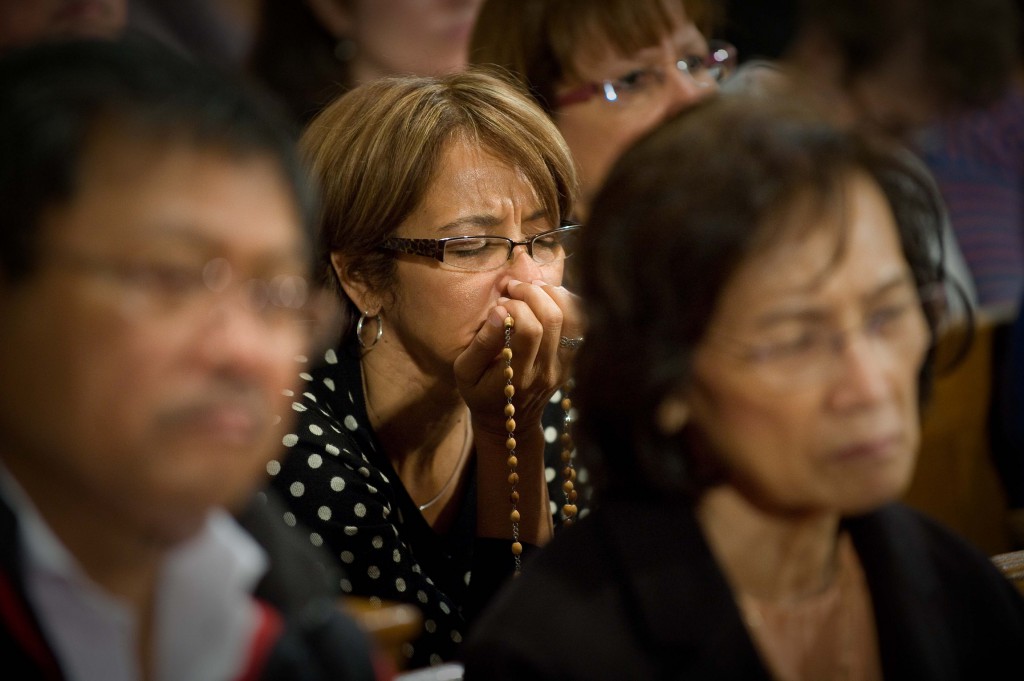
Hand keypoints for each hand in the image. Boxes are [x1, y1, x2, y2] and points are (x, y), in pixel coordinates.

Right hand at [454, 279, 582, 434]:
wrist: (508, 422)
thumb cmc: (480, 393)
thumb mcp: (465, 372)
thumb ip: (481, 343)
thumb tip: (499, 311)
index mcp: (519, 375)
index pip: (530, 329)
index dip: (516, 307)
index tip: (500, 303)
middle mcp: (547, 371)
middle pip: (553, 318)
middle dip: (533, 293)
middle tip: (514, 288)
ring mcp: (563, 367)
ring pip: (573, 319)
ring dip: (553, 294)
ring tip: (532, 289)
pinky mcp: (571, 362)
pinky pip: (580, 326)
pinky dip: (568, 304)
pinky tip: (548, 299)